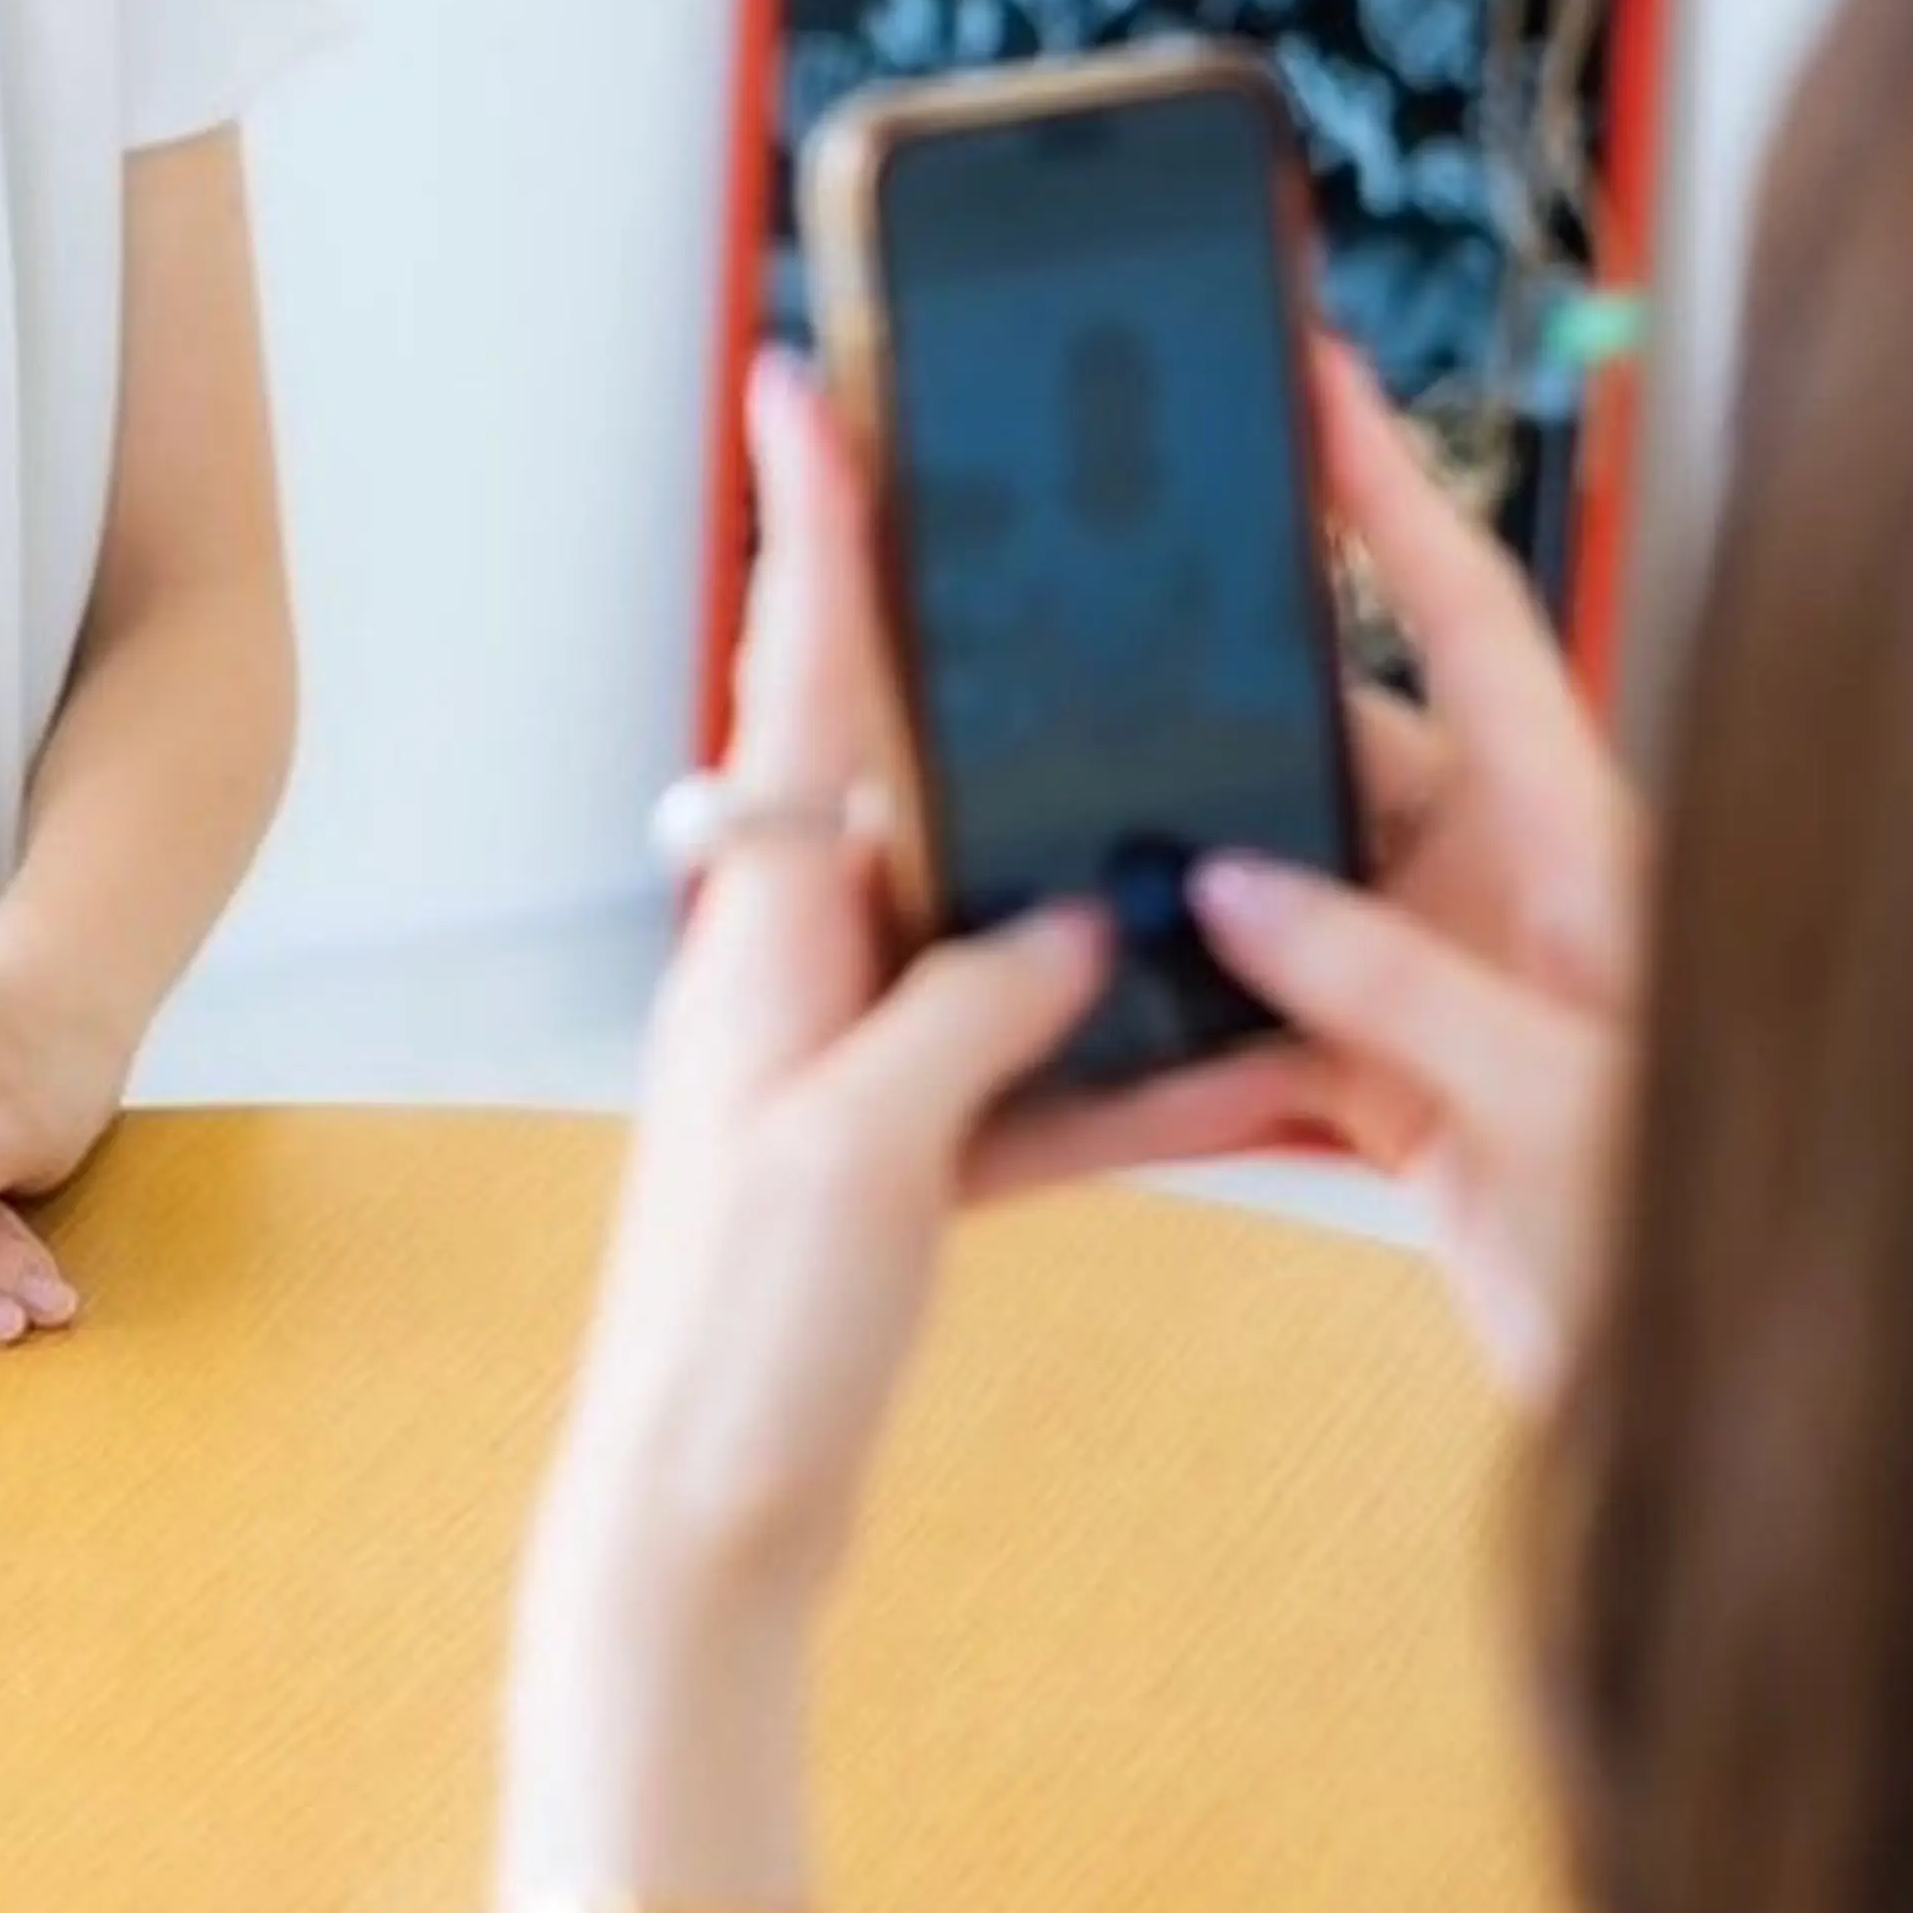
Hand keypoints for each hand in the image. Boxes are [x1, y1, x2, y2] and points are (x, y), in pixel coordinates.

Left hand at [535, 357, 1117, 1631]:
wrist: (696, 1531)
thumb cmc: (744, 1342)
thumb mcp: (868, 1155)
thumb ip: (971, 1014)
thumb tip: (1077, 917)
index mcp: (765, 938)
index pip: (801, 690)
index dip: (812, 531)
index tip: (803, 381)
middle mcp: (791, 972)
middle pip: (889, 765)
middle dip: (952, 639)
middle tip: (1015, 505)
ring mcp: (838, 1059)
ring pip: (974, 906)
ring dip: (1061, 843)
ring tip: (1166, 748)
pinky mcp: (888, 1154)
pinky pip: (1016, 1052)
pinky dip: (1107, 1035)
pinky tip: (1216, 1032)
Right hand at [1184, 341, 1646, 1397]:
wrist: (1716, 1408)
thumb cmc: (1698, 1239)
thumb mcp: (1545, 1098)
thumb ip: (1387, 985)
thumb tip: (1231, 889)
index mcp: (1574, 841)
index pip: (1467, 618)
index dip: (1385, 493)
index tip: (1309, 383)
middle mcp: (1506, 892)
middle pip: (1333, 756)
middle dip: (1211, 737)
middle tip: (1080, 684)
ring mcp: (1448, 986)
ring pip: (1274, 900)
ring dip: (1176, 911)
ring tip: (1051, 883)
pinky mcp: (1399, 1088)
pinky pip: (1260, 1031)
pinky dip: (1182, 1045)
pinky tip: (1091, 1054)